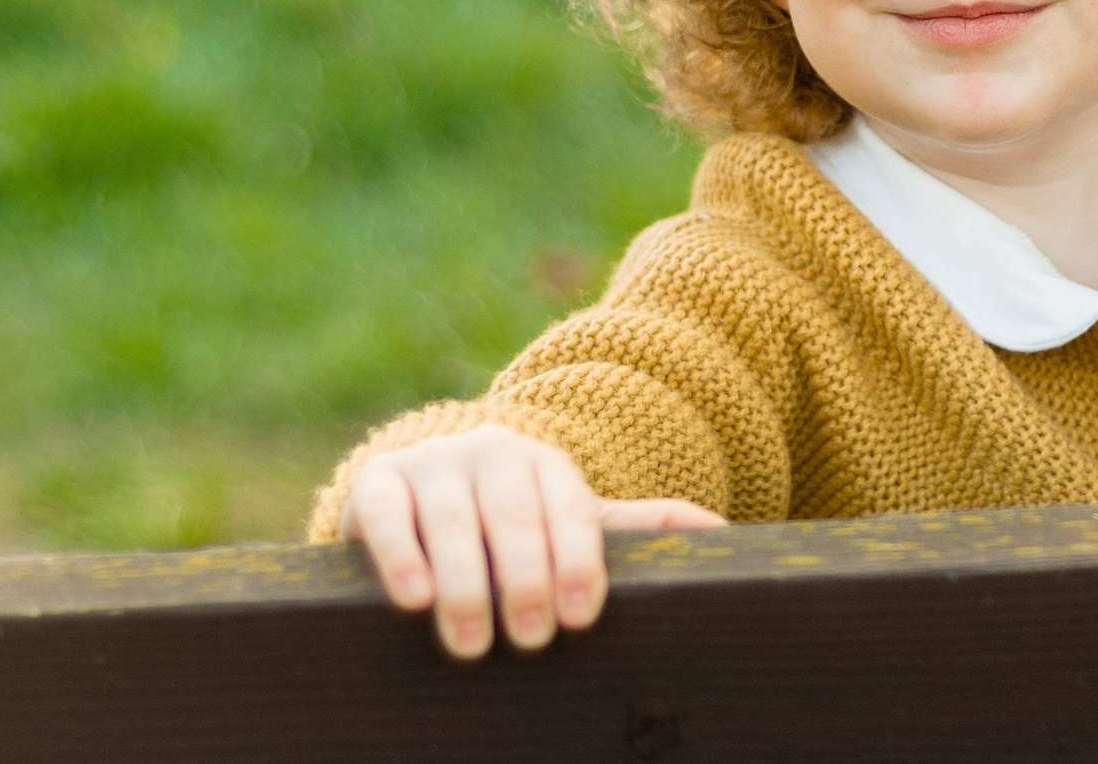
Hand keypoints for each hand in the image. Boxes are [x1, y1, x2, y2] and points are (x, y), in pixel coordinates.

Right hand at [338, 424, 725, 657]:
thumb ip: (634, 528)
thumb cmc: (508, 520)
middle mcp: (492, 453)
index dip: (578, 561)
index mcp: (547, 464)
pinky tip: (411, 598)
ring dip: (463, 582)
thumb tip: (722, 532)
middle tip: (532, 639)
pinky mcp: (375, 483)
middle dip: (525, 577)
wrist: (419, 484)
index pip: (571, 508)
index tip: (581, 618)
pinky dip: (399, 554)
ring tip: (472, 644)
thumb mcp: (568, 518)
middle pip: (514, 513)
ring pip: (451, 519)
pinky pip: (385, 514)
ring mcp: (432, 464)